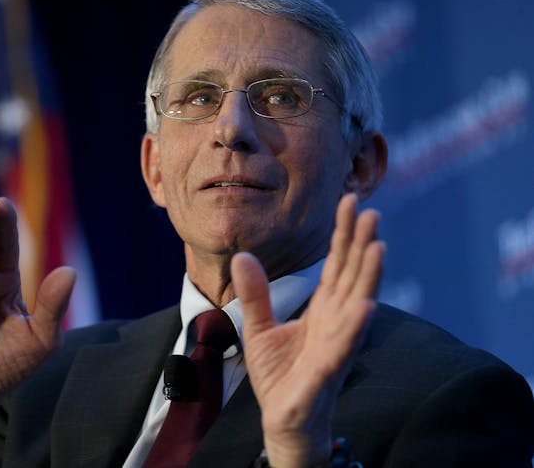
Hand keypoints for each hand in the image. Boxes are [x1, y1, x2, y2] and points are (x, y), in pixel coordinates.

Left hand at [231, 193, 383, 467]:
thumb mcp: (258, 328)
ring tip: (378, 246)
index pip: (336, 265)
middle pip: (351, 276)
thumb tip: (243, 255)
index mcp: (323, 310)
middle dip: (361, 244)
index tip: (349, 201)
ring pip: (356, 304)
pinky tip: (365, 304)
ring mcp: (336, 345)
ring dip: (368, 276)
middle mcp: (337, 322)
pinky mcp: (326, 370)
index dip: (343, 234)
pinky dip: (355, 326)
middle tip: (370, 210)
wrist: (283, 420)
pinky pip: (342, 346)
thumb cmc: (280, 376)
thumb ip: (255, 293)